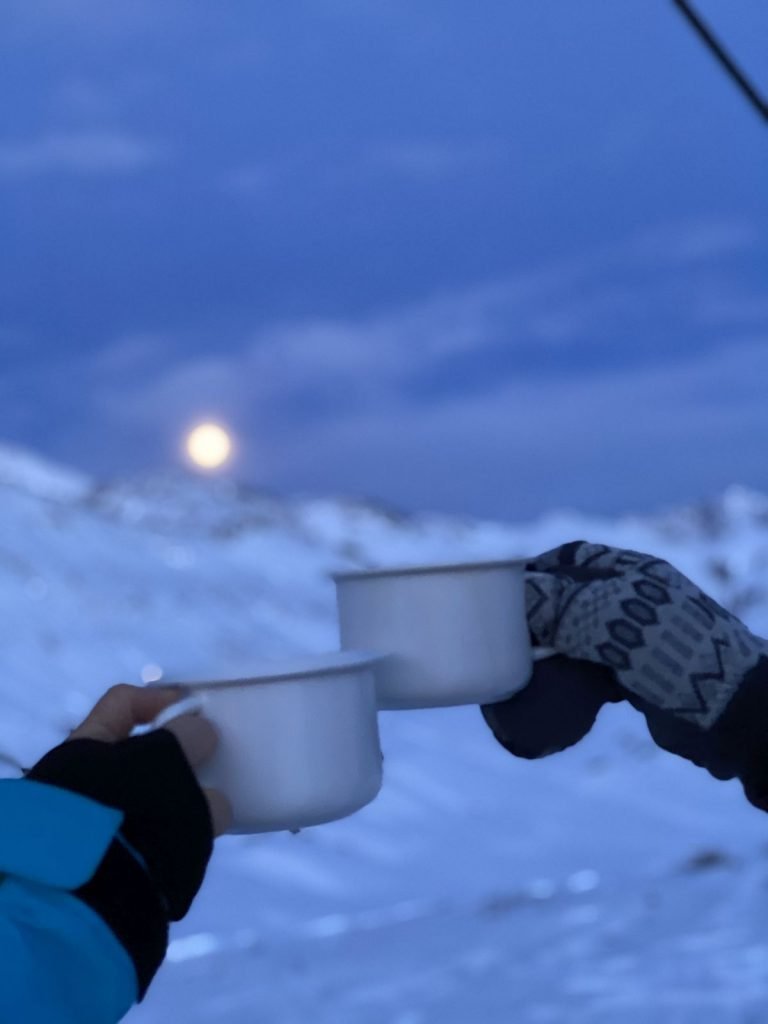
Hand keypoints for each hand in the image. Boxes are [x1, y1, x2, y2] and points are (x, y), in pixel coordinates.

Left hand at [27, 684, 232, 997]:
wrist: (99, 895)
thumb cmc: (124, 809)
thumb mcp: (159, 758)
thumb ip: (185, 737)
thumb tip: (199, 734)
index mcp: (85, 749)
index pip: (123, 704)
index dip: (161, 699)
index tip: (198, 710)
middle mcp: (91, 784)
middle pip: (145, 753)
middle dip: (182, 755)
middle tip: (215, 755)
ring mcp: (109, 823)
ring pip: (160, 796)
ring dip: (189, 795)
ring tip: (218, 801)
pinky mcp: (128, 859)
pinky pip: (166, 831)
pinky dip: (188, 827)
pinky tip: (211, 829)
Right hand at [482, 541, 767, 807]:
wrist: (730, 710)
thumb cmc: (668, 649)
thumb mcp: (606, 617)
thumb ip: (559, 603)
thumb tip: (519, 594)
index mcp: (633, 572)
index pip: (574, 557)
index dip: (538, 570)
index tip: (506, 592)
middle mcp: (638, 599)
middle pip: (575, 597)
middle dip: (541, 615)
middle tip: (506, 635)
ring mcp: (642, 637)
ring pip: (583, 636)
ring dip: (554, 650)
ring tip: (523, 667)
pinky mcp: (644, 675)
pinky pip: (597, 670)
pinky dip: (574, 679)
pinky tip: (557, 696)